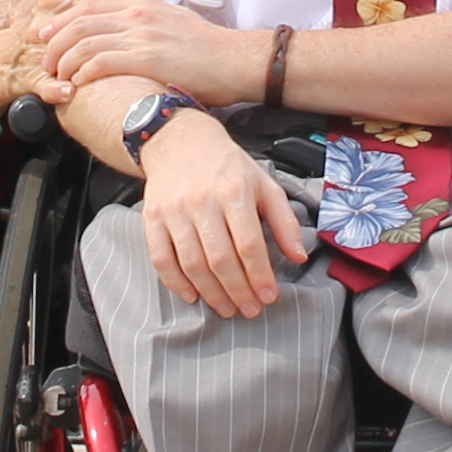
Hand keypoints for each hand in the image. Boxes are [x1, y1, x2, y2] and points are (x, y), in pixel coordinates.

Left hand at [33, 0, 253, 103]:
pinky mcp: (148, 59)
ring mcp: (141, 36)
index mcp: (139, 3)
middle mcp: (136, 15)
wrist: (235, 60)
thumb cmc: (206, 44)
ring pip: (85, 41)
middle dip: (54, 40)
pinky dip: (84, 72)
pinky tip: (79, 83)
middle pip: (78, 20)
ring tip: (58, 76)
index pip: (86, 1)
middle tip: (44, 59)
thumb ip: (138, 1)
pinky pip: (103, 62)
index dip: (58, 15)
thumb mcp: (169, 12)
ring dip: (65, 60)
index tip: (44, 31)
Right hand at [138, 105, 312, 317]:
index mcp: (233, 191)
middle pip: (220, 259)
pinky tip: (193, 296)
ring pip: (192, 263)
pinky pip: (161, 258)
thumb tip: (299, 257)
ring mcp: (173, 210)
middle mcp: (201, 201)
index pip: (249, 244)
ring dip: (211, 293)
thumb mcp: (264, 185)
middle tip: (250, 310)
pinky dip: (176, 283)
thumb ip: (285, 221)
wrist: (180, 140)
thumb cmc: (228, 167)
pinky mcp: (152, 217)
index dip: (260, 276)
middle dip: (238, 291)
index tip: (269, 297)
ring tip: (227, 308)